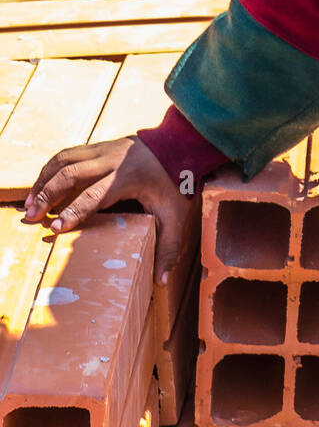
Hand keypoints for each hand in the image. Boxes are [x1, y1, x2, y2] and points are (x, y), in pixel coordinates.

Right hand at [22, 136, 194, 284]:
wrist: (181, 145)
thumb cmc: (177, 183)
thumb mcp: (177, 215)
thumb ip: (170, 247)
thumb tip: (161, 281)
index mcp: (128, 178)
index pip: (94, 196)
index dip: (73, 212)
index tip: (55, 229)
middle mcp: (112, 161)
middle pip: (71, 174)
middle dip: (47, 195)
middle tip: (31, 216)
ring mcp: (103, 150)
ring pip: (64, 160)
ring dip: (43, 180)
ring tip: (29, 203)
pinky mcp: (98, 147)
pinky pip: (67, 154)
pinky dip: (49, 169)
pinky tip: (40, 185)